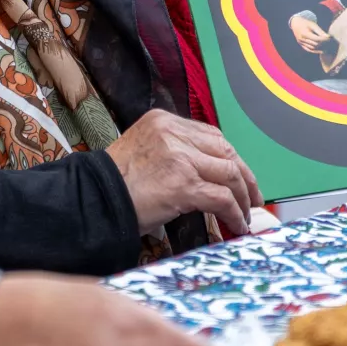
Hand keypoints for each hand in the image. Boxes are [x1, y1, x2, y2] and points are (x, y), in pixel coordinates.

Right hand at [104, 109, 261, 235]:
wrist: (94, 201)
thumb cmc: (113, 184)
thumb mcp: (143, 152)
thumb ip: (172, 151)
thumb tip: (206, 173)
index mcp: (164, 121)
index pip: (211, 135)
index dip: (230, 158)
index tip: (239, 175)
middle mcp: (173, 133)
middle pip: (225, 150)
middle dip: (244, 176)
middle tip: (253, 196)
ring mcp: (180, 158)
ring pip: (230, 173)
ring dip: (243, 197)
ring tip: (246, 214)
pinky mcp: (184, 184)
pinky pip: (222, 198)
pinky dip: (235, 212)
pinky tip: (236, 224)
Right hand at [290, 13, 329, 51]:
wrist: (296, 23)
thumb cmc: (306, 23)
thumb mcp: (313, 25)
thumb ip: (320, 31)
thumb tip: (328, 37)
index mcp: (305, 33)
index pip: (316, 39)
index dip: (324, 39)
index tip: (330, 39)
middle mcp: (302, 39)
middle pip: (315, 44)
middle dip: (323, 44)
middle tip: (330, 43)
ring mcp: (301, 43)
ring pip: (312, 48)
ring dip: (320, 49)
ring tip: (328, 48)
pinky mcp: (301, 45)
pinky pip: (309, 50)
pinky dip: (315, 51)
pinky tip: (321, 51)